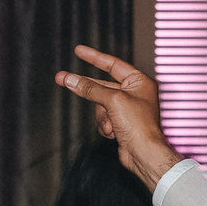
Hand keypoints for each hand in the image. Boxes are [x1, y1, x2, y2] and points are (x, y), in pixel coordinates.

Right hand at [57, 47, 181, 187]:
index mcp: (139, 81)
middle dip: (88, 90)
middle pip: (103, 86)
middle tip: (62, 79)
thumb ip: (90, 88)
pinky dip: (105, 126)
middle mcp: (135, 93)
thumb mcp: (112, 101)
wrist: (144, 154)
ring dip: (102, 117)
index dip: (94, 57)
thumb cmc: (138, 126)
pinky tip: (114, 134)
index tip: (78, 50)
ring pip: (100, 105)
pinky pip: (103, 118)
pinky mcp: (121, 123)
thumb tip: (70, 79)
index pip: (113, 64)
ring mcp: (127, 109)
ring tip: (111, 126)